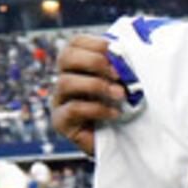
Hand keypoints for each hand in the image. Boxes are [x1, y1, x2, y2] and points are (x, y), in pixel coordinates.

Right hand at [49, 34, 129, 152]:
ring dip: (96, 85)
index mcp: (78, 66)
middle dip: (93, 61)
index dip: (96, 43)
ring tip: (120, 95)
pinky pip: (72, 109)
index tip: (118, 52)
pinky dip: (96, 108)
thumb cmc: (124, 110)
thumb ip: (122, 68)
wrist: (120, 144)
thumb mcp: (125, 84)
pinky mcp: (61, 122)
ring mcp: (60, 100)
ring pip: (66, 82)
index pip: (75, 43)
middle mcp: (65, 79)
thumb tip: (127, 52)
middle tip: (117, 73)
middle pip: (65, 57)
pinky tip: (114, 113)